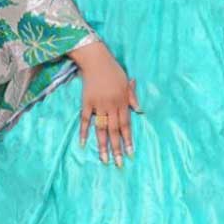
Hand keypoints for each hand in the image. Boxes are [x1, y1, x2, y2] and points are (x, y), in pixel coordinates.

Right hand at [69, 41, 141, 166]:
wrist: (96, 60)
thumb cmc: (113, 70)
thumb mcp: (126, 82)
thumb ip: (132, 97)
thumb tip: (140, 111)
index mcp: (122, 102)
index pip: (126, 125)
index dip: (128, 140)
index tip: (130, 153)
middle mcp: (111, 105)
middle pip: (114, 130)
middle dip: (117, 148)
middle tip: (118, 163)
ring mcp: (98, 105)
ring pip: (101, 129)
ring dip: (102, 145)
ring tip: (104, 159)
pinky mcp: (86, 102)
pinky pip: (85, 119)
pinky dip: (84, 131)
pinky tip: (84, 143)